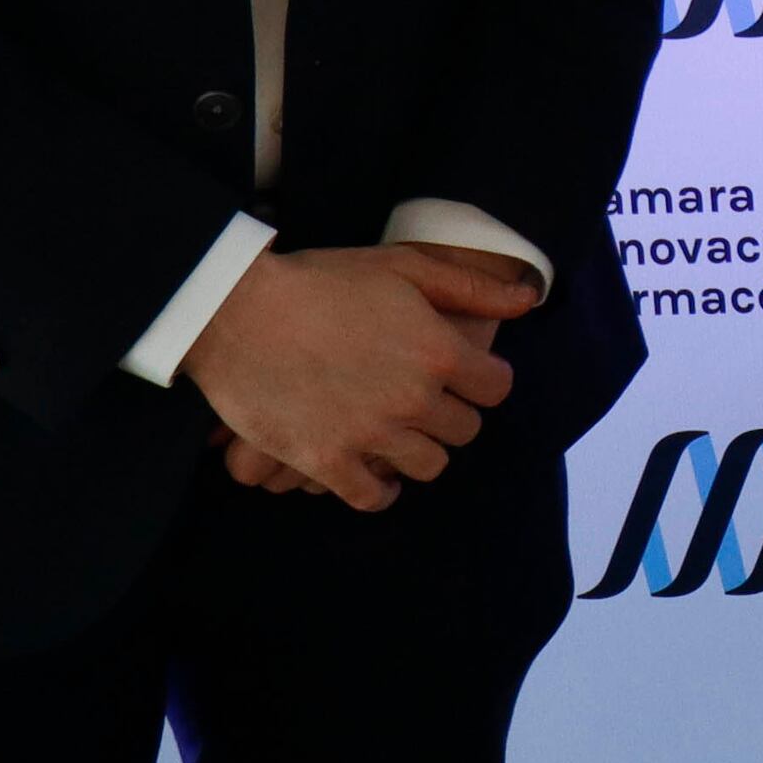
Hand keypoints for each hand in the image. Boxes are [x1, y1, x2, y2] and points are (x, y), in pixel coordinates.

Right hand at [177, 241, 538, 512]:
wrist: (236, 309)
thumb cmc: (321, 281)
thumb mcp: (403, 266)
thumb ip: (470, 287)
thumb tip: (527, 301)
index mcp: (439, 352)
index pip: (496, 389)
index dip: (483, 381)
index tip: (464, 378)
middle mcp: (413, 399)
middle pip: (464, 430)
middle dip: (450, 415)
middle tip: (425, 404)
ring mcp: (370, 434)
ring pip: (427, 466)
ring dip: (418, 452)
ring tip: (400, 436)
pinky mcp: (326, 461)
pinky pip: (372, 496)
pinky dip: (379, 491)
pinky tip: (374, 475)